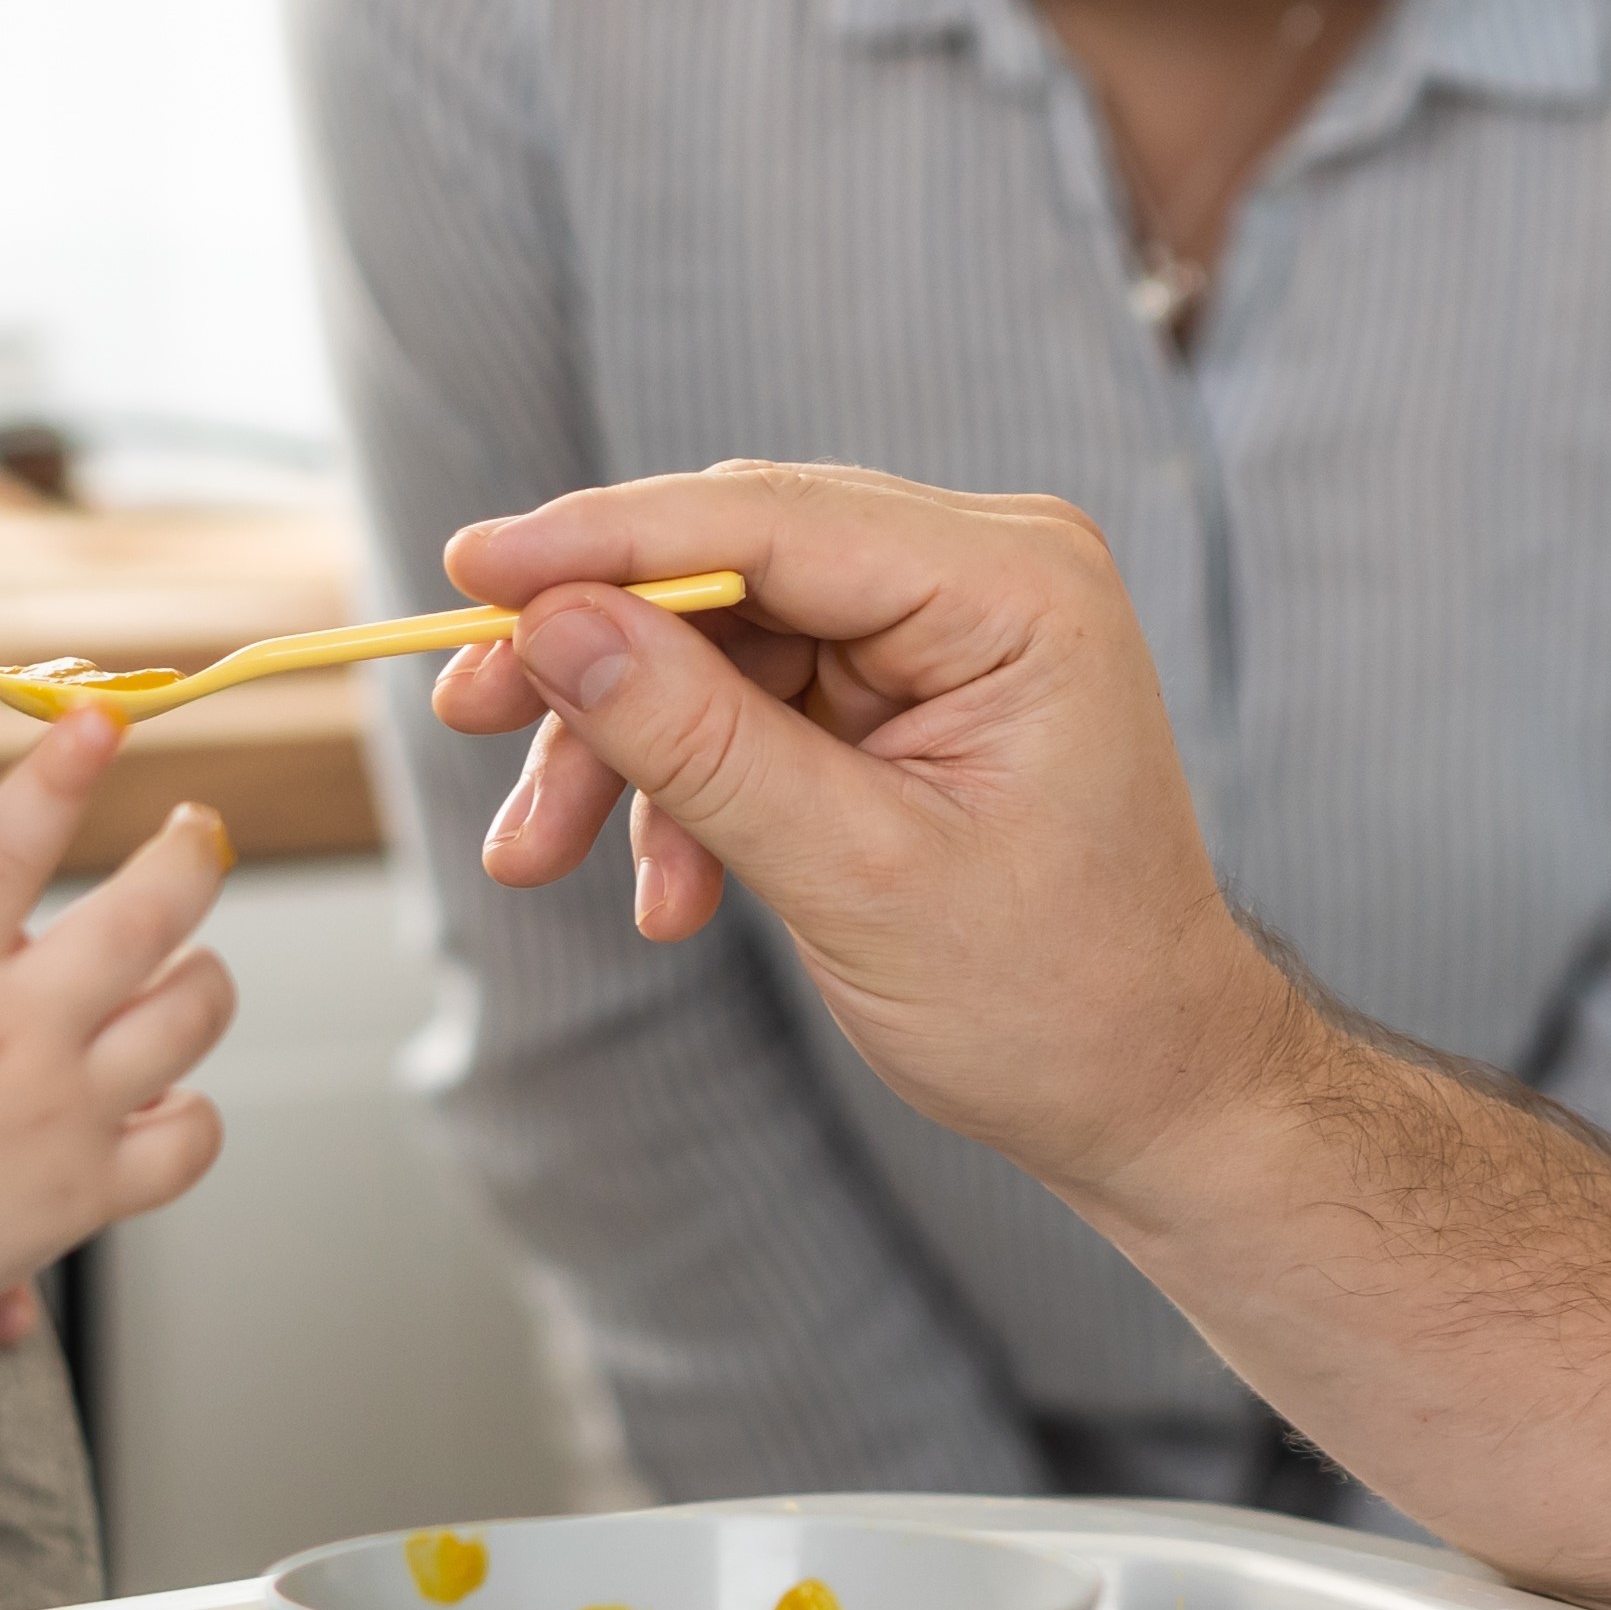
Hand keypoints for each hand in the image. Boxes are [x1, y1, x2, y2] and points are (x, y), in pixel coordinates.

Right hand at [0, 751, 231, 1345]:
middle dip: (189, 852)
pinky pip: (190, 1139)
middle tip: (194, 829)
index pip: (8, 848)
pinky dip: (192, 1109)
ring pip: (192, 1017)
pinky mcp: (85, 1196)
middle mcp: (13, 1039)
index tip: (109, 714)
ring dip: (202, 973)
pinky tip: (164, 1086)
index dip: (61, 771)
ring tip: (182, 958)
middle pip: (149, 918)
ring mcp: (61, 1119)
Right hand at [433, 463, 1291, 1202]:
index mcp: (1015, 587)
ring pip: (717, 637)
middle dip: (595, 659)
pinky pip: (748, 698)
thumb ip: (700, 741)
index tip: (468, 570)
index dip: (604, 537)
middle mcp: (984, 571)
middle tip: (465, 716)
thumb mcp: (855, 875)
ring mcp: (943, 625)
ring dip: (622, 745)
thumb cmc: (1051, 995)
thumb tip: (553, 624)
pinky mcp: (903, 685)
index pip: (771, 520)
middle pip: (728, 565)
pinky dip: (684, 785)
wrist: (1144, 1089)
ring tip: (538, 856)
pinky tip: (665, 896)